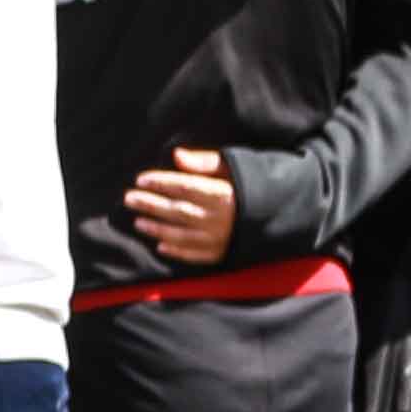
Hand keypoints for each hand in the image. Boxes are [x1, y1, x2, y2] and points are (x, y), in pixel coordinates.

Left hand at [124, 147, 242, 268]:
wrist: (281, 211)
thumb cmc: (252, 184)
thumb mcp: (233, 167)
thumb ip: (204, 162)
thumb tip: (177, 155)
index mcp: (222, 194)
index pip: (184, 187)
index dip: (161, 182)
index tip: (140, 179)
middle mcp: (220, 219)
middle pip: (178, 210)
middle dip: (151, 204)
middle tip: (129, 199)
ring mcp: (221, 239)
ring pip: (183, 235)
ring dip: (158, 229)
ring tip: (138, 221)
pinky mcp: (223, 253)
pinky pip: (196, 255)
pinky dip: (177, 251)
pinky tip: (160, 246)